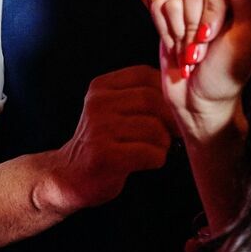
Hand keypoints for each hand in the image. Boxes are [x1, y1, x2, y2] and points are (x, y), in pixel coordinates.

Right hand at [36, 66, 175, 214]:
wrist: (68, 176)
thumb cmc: (102, 143)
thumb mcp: (112, 109)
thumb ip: (139, 96)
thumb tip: (182, 92)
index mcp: (101, 87)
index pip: (145, 75)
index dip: (167, 91)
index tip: (172, 110)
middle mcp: (97, 104)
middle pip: (152, 100)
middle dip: (170, 119)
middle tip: (174, 133)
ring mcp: (99, 129)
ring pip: (154, 128)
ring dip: (164, 142)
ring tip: (157, 149)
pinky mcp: (105, 156)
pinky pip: (149, 153)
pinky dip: (157, 159)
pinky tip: (148, 161)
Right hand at [153, 0, 250, 142]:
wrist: (199, 103)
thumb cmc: (228, 75)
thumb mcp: (248, 38)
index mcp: (238, 0)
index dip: (212, 7)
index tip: (215, 35)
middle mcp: (215, 1)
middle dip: (196, 25)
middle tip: (203, 49)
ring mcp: (190, 10)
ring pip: (175, 0)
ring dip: (181, 33)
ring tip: (192, 53)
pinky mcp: (168, 21)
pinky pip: (158, 8)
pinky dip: (166, 33)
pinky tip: (177, 49)